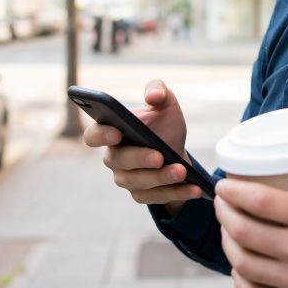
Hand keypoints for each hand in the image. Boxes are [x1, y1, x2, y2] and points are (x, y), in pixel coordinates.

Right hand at [82, 79, 199, 207]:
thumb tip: (153, 95)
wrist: (176, 148)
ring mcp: (126, 178)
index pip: (93, 135)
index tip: (117, 133)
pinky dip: (177, 193)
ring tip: (182, 172)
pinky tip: (194, 188)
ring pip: (138, 183)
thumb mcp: (165, 104)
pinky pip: (156, 197)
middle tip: (159, 156)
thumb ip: (158, 90)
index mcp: (112, 131)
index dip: (101, 135)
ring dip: (161, 178)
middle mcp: (114, 157)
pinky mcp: (142, 194)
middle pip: (119, 161)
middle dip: (140, 159)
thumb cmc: (163, 124)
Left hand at [213, 161, 287, 287]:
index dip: (233, 190)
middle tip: (222, 202)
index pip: (260, 200)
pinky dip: (240, 280)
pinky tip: (241, 267)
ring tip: (228, 230)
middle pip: (243, 231)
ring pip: (244, 263)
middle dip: (224, 213)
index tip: (225, 182)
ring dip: (227, 244)